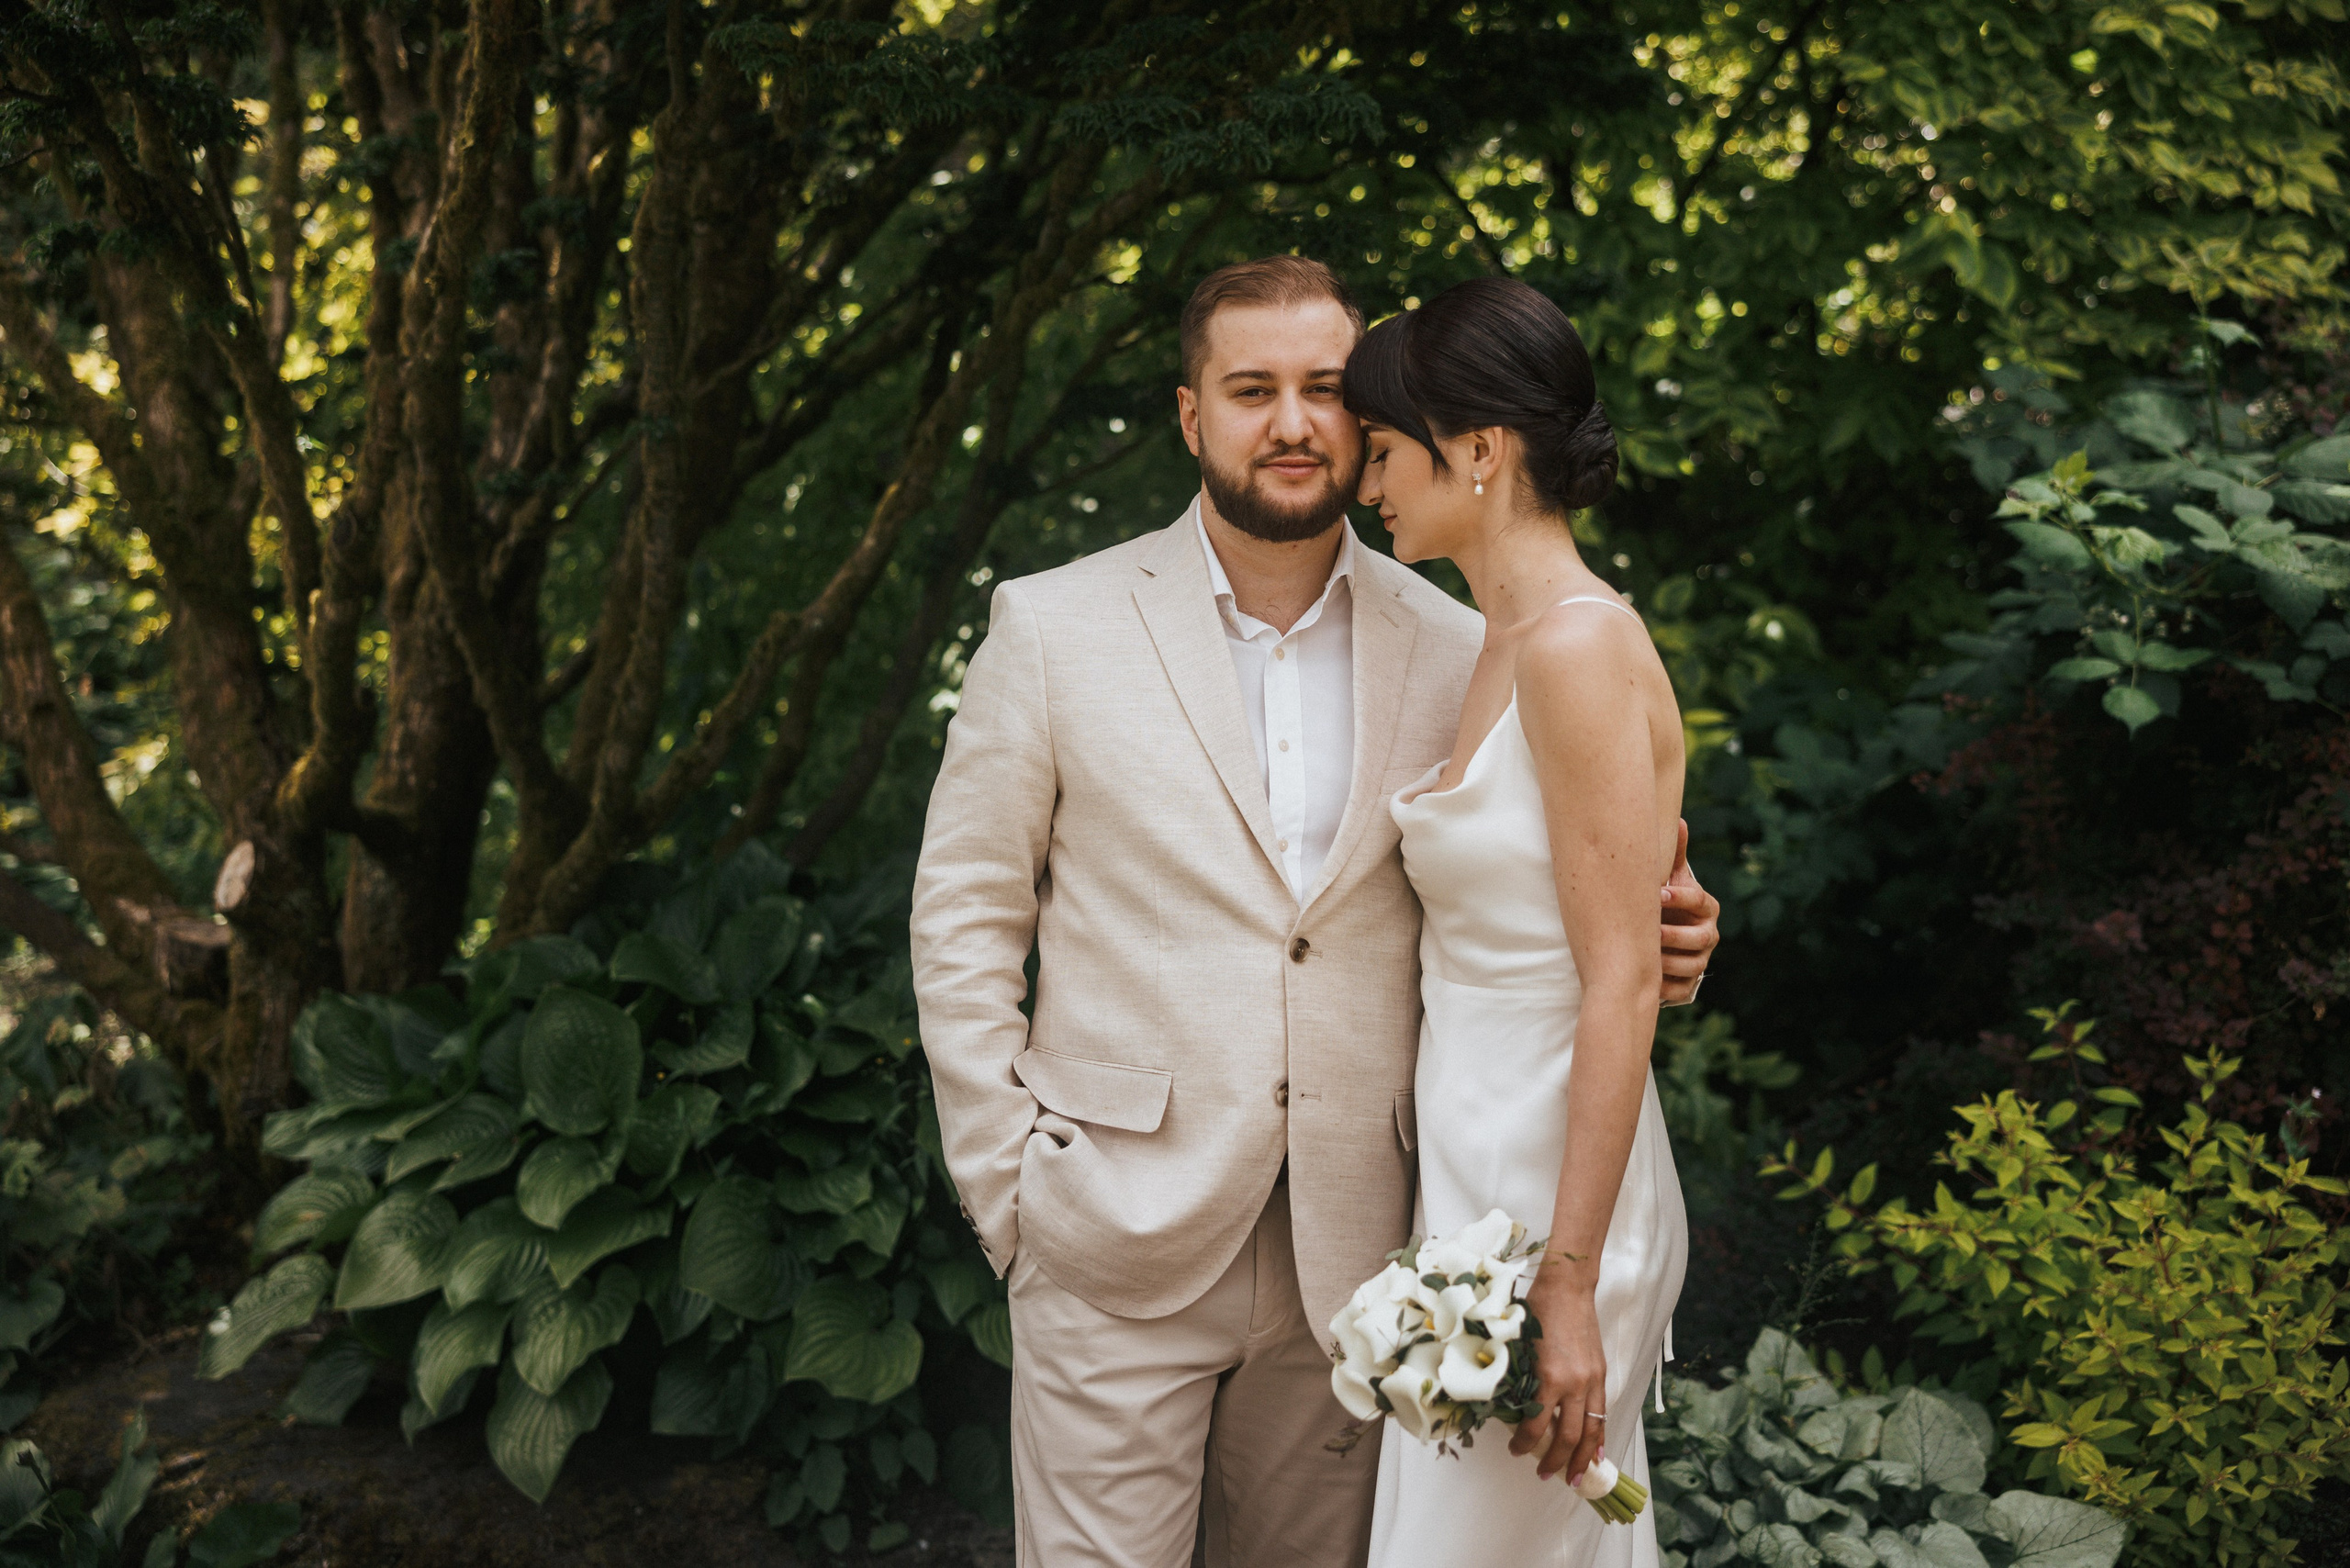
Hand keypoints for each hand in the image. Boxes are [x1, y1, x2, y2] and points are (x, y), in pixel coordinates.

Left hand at [1511, 1277, 1606, 1484]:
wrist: (1568, 1288)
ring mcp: (1592, 1380)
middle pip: (1569, 1436)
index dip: (1525, 1444)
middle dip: (1557, 1461)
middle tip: (1545, 1476)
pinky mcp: (1601, 1374)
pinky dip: (1600, 1435)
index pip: (1536, 1426)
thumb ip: (1519, 1379)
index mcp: (1549, 1377)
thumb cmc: (1536, 1311)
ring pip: (1592, 1430)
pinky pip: (1603, 1413)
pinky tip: (1597, 1452)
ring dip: (1584, 1458)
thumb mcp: (1519, 1347)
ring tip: (1577, 1478)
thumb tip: (1509, 1408)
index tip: (1516, 1451)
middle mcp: (1574, 1383)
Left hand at [1659, 819, 1717, 1006]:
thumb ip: (1674, 855)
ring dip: (1667, 961)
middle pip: (1699, 938)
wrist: (1663, 940)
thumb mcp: (1669, 879)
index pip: (1700, 901)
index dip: (1681, 897)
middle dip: (1674, 934)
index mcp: (1705, 908)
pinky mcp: (1688, 985)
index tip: (1658, 893)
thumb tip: (1679, 820)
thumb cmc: (1663, 904)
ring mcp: (1700, 962)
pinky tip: (1645, 979)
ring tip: (1643, 954)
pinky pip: (1681, 990)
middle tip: (1650, 930)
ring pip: (1691, 966)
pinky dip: (1664, 987)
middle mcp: (1708, 936)